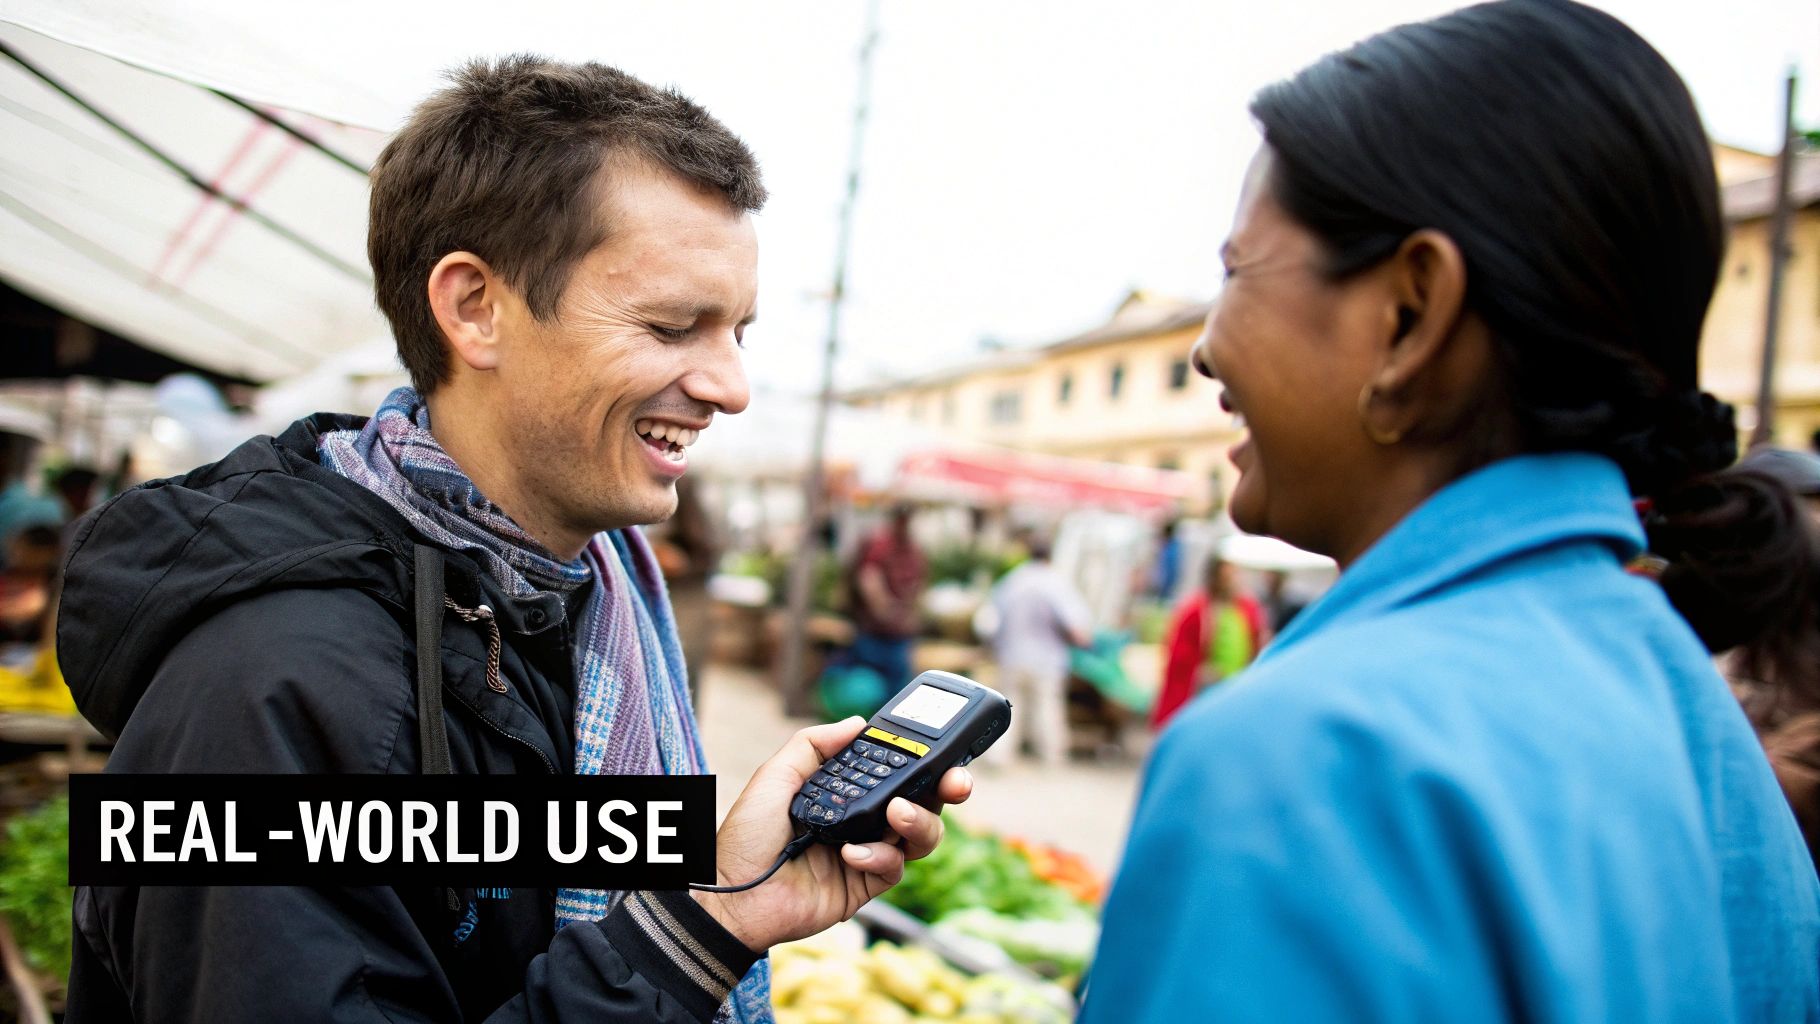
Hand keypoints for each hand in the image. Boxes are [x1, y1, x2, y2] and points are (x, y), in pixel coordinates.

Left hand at [690, 717, 973, 950]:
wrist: (733, 895)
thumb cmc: (746, 836)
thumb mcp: (776, 776)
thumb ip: (814, 744)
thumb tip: (857, 723)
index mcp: (846, 792)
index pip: (896, 771)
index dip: (923, 760)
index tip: (941, 748)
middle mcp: (863, 820)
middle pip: (922, 801)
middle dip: (947, 788)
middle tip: (956, 781)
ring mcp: (867, 854)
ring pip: (921, 836)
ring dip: (919, 820)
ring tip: (896, 813)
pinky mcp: (865, 887)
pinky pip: (894, 868)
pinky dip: (879, 856)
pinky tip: (851, 853)